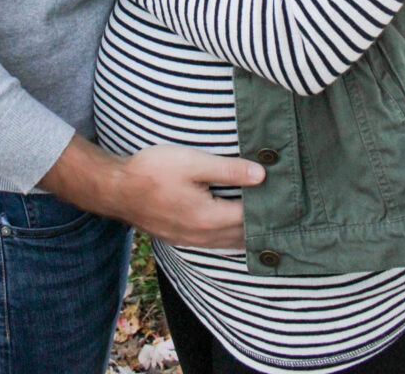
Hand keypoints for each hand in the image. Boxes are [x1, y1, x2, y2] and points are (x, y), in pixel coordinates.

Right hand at [40, 136, 265, 249]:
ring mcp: (189, 240)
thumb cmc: (152, 170)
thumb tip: (262, 175)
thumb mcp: (192, 162)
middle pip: (243, 236)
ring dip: (248, 233)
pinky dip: (230, 234)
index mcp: (208, 218)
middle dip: (264, 225)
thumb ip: (228, 170)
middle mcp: (202, 236)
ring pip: (229, 242)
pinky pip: (214, 242)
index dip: (270, 208)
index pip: (251, 218)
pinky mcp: (179, 237)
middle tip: (285, 212)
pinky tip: (234, 222)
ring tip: (266, 218)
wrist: (116, 187)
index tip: (288, 197)